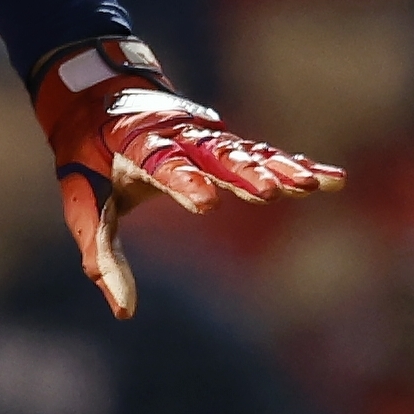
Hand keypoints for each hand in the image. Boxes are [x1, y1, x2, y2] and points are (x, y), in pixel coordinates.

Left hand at [33, 37, 345, 318]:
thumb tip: (125, 312)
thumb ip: (103, 257)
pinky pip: (262, 153)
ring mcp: (205, 136)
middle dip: (243, 173)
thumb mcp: (83, 203)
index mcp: (135, 144)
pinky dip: (294, 164)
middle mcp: (176, 134)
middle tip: (273, 193)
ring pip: (245, 152)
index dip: (183, 181)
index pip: (160, 162)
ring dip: (279, 168)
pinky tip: (330, 179)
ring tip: (314, 186)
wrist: (99, 100)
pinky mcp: (225, 141)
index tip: (207, 204)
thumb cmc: (89, 160)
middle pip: (213, 154)